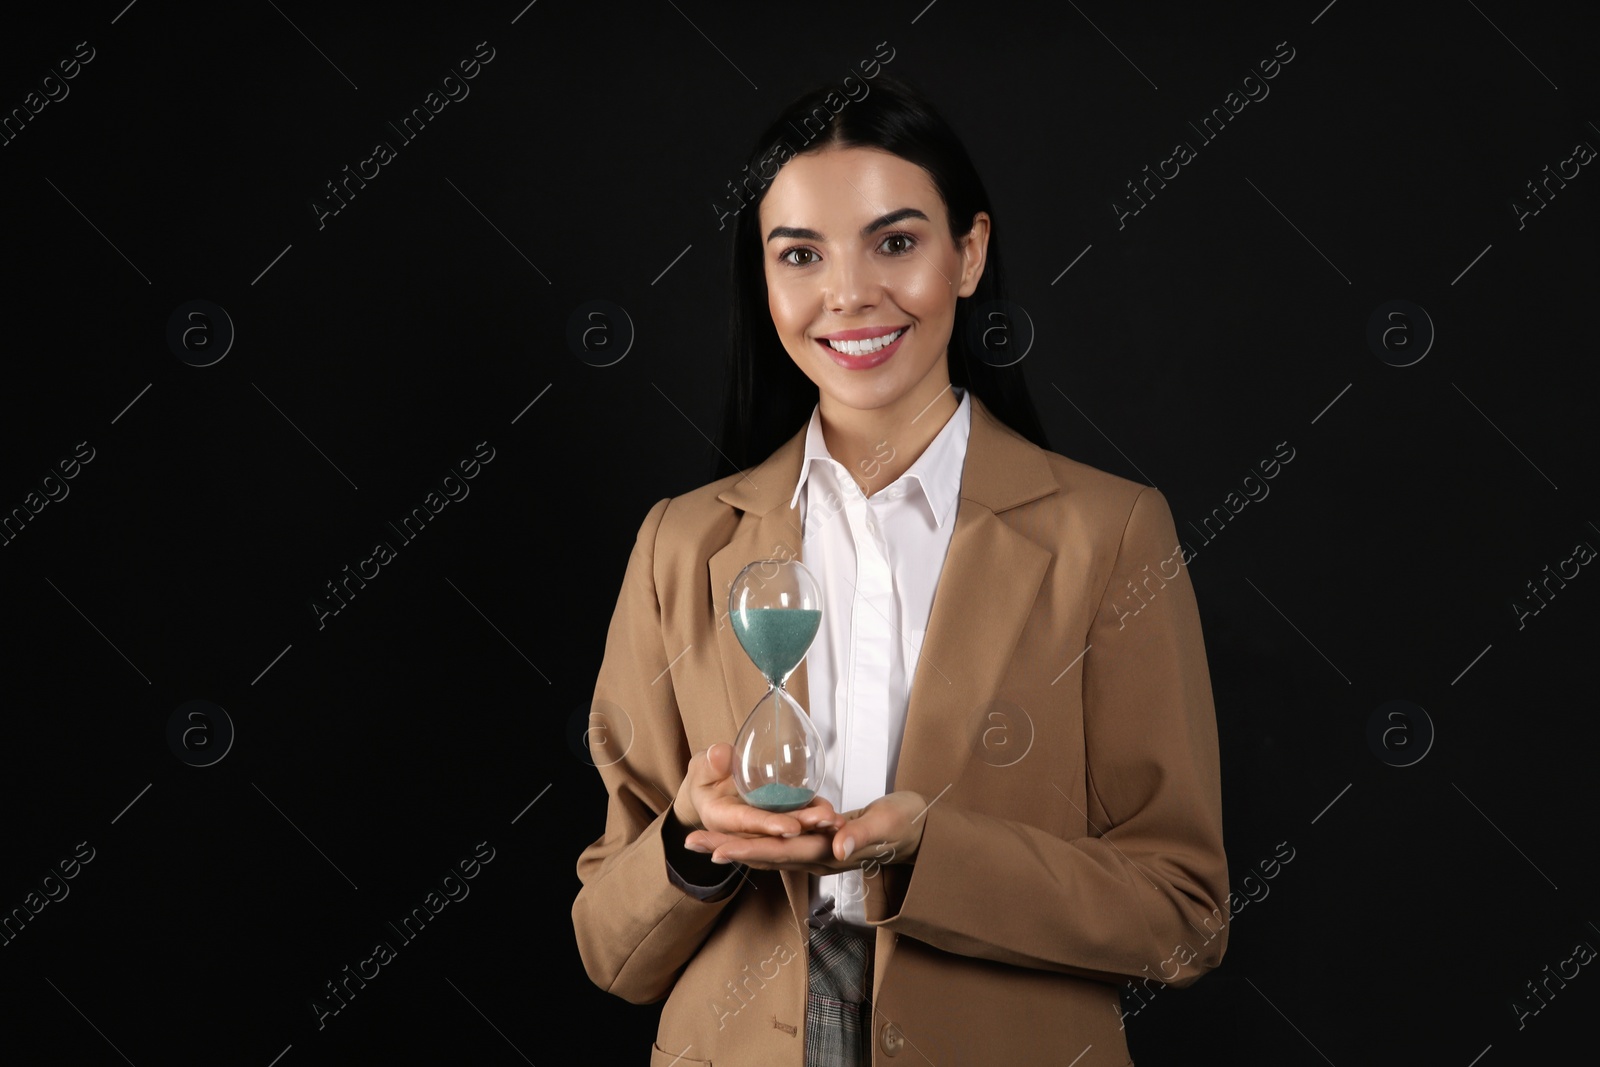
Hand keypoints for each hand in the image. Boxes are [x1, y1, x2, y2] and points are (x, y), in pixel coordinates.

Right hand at [673, 742, 840, 839]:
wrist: (711, 789)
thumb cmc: (706, 775)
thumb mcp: (702, 766)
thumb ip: (710, 762)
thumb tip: (720, 754)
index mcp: (720, 818)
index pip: (746, 823)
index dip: (768, 825)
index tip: (790, 828)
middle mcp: (743, 830)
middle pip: (774, 832)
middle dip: (802, 827)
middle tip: (827, 820)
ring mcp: (762, 826)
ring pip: (789, 828)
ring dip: (814, 824)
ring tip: (836, 819)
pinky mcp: (776, 819)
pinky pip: (796, 818)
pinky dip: (814, 816)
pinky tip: (834, 815)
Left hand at [686, 790, 929, 876]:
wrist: (917, 829)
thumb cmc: (904, 823)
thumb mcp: (887, 825)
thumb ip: (862, 836)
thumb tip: (838, 847)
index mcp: (829, 854)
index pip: (781, 853)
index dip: (749, 850)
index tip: (718, 849)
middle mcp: (816, 857)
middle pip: (764, 855)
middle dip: (727, 849)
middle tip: (691, 843)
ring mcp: (815, 852)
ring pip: (767, 850)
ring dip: (733, 845)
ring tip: (700, 840)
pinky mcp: (816, 841)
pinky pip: (779, 842)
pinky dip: (754, 838)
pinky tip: (733, 834)